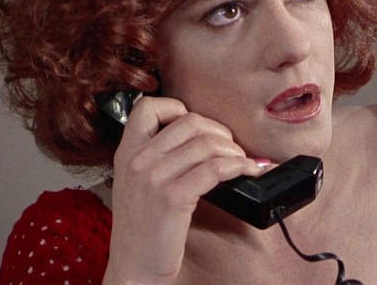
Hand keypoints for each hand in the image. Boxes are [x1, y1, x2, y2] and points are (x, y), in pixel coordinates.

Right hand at [102, 96, 269, 283]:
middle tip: (232, 150)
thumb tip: (204, 138)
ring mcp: (152, 178)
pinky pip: (216, 168)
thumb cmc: (143, 230)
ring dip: (235, 151)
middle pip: (190, 122)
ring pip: (207, 143)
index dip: (180, 109)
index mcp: (126, 152)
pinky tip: (250, 171)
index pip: (148, 106)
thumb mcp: (137, 185)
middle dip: (220, 133)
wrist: (134, 270)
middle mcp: (136, 160)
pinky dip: (241, 167)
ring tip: (243, 164)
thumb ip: (157, 158)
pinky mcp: (172, 197)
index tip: (200, 130)